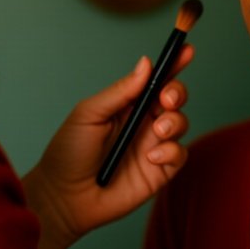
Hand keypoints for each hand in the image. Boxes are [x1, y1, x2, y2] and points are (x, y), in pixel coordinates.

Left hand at [22, 48, 192, 248]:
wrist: (62, 197)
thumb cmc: (68, 152)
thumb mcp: (89, 114)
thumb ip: (121, 91)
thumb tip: (146, 63)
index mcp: (128, 104)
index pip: (156, 80)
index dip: (174, 64)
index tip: (186, 51)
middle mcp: (144, 122)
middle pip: (175, 97)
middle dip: (177, 92)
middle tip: (166, 100)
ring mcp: (153, 146)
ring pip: (182, 123)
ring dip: (175, 122)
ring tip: (156, 132)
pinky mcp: (159, 171)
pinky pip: (180, 155)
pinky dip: (171, 152)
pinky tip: (150, 158)